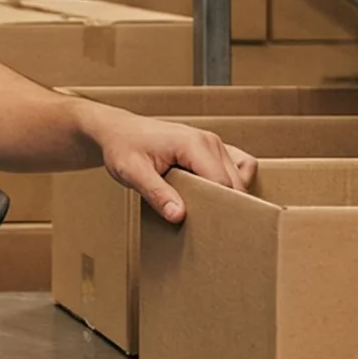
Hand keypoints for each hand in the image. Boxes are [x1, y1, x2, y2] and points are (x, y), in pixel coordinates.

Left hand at [83, 105, 254, 222]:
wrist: (118, 130)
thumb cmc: (123, 147)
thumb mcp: (132, 172)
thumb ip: (156, 193)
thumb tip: (179, 216)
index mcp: (193, 145)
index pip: (222, 184)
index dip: (218, 208)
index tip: (208, 228)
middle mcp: (210, 142)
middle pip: (235, 183)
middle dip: (224, 205)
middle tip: (204, 225)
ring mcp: (214, 144)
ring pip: (239, 178)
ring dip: (228, 195)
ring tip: (206, 210)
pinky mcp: (212, 148)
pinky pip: (239, 167)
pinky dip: (233, 182)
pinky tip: (213, 195)